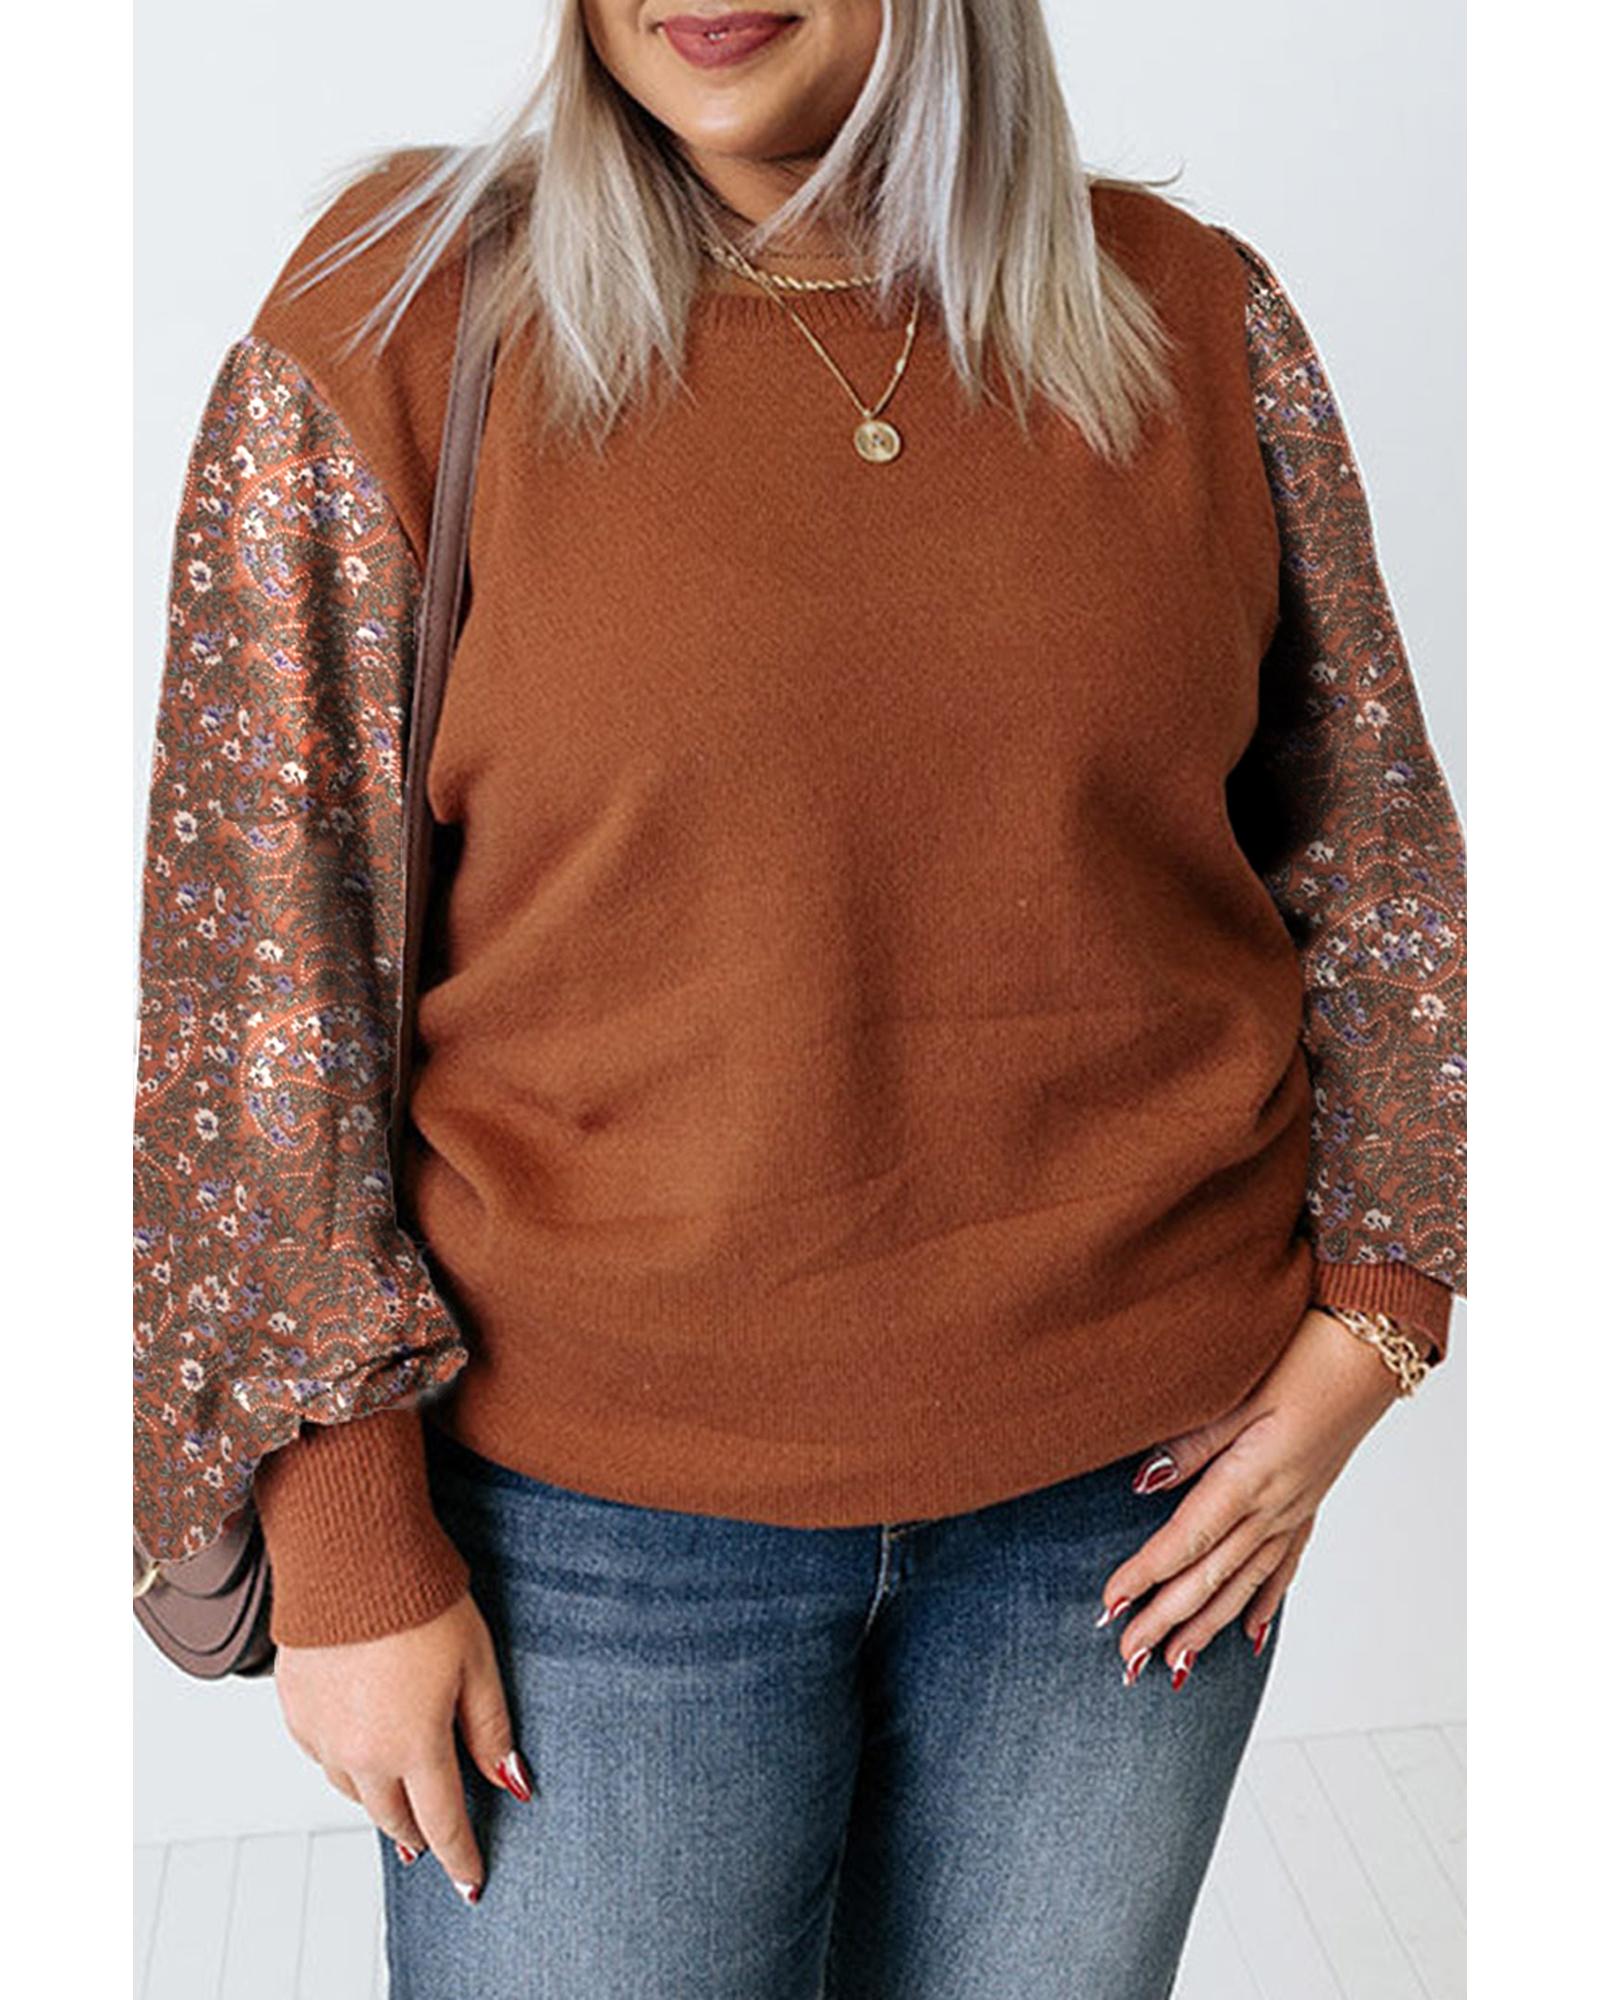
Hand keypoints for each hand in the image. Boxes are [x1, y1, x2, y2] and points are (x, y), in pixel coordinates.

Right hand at [274, 1593, 532, 1905]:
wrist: (352, 1556)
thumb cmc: (422, 1600)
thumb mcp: (477, 1662)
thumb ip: (490, 1731)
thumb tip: (511, 1785)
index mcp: (413, 1746)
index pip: (443, 1823)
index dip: (460, 1857)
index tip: (471, 1883)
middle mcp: (361, 1754)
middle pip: (393, 1818)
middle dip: (418, 1833)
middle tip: (435, 1841)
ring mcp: (321, 1735)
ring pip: (353, 1790)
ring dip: (380, 1796)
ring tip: (399, 1793)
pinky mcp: (294, 1709)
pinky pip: (322, 1754)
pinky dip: (345, 1758)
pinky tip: (360, 1741)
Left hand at [1096, 1307, 1406, 1686]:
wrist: (1372, 1353)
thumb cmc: (1305, 1359)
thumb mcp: (1238, 1394)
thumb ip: (1191, 1444)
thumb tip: (1144, 1483)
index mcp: (1248, 1480)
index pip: (1184, 1542)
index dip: (1143, 1577)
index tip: (1109, 1606)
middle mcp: (1272, 1508)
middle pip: (1209, 1578)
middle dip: (1165, 1622)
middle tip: (1128, 1659)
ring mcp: (1294, 1512)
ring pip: (1243, 1585)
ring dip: (1206, 1627)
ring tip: (1175, 1665)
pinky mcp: (1308, 1504)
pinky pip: (1282, 1569)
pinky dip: (1261, 1605)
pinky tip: (1248, 1634)